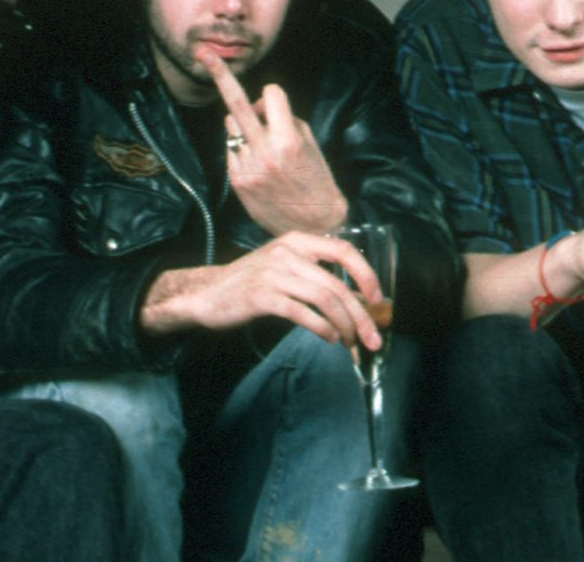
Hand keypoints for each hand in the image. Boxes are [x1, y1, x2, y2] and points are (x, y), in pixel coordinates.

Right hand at [140, 231, 384, 350]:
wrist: (206, 294)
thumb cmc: (249, 283)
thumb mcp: (282, 265)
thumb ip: (313, 273)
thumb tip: (355, 299)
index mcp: (296, 241)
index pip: (343, 251)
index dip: (366, 275)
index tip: (377, 299)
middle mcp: (287, 253)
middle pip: (338, 285)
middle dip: (361, 315)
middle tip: (372, 338)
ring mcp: (274, 273)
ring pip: (325, 300)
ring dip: (344, 326)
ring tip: (349, 342)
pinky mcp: (262, 297)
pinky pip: (303, 314)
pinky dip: (323, 329)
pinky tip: (329, 338)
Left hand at [199, 50, 348, 235]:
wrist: (314, 224)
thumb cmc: (316, 179)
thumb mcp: (309, 143)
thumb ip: (283, 119)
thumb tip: (254, 106)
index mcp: (288, 139)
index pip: (270, 94)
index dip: (272, 96)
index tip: (271, 100)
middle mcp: (265, 152)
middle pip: (237, 102)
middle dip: (220, 74)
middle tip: (203, 52)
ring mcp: (247, 167)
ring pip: (232, 125)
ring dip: (243, 126)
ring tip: (263, 148)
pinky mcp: (236, 181)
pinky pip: (231, 149)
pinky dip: (241, 149)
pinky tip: (258, 166)